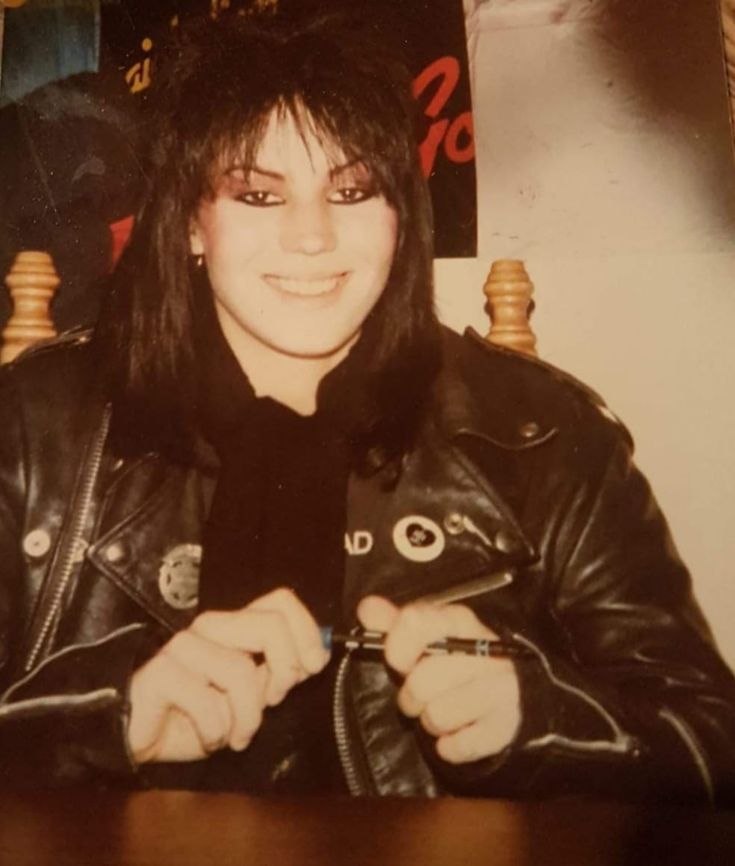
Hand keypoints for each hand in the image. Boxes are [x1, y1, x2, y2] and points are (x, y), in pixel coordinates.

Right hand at [128, 588, 328, 763]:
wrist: (139, 736)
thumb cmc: (196, 714)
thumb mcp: (248, 695)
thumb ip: (278, 672)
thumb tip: (316, 656)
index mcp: (235, 626)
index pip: (281, 602)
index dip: (307, 632)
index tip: (312, 669)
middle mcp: (211, 628)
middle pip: (270, 625)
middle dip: (286, 670)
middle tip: (274, 700)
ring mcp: (184, 647)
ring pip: (241, 672)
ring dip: (248, 717)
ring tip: (237, 733)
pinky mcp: (161, 673)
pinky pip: (208, 703)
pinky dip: (217, 730)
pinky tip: (209, 737)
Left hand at [357, 596, 520, 763]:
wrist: (496, 694)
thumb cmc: (448, 661)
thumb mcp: (420, 638)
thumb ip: (390, 623)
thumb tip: (367, 607)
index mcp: (459, 620)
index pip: (416, 623)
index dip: (397, 649)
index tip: (398, 662)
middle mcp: (485, 650)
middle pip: (422, 681)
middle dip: (410, 696)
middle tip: (419, 695)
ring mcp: (501, 686)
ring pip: (438, 716)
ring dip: (430, 721)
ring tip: (440, 711)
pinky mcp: (507, 724)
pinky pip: (459, 745)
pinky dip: (449, 746)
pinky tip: (457, 731)